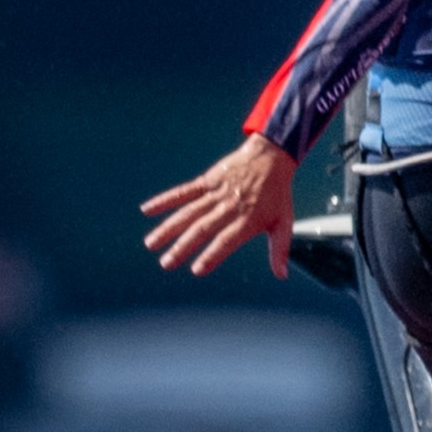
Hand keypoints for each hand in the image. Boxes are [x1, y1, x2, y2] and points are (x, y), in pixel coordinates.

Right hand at [142, 136, 300, 277]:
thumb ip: (279, 250)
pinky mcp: (206, 181)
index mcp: (247, 220)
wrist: (271, 156)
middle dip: (182, 247)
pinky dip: (165, 200)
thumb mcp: (283, 222)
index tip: (196, 269)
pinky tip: (147, 209)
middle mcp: (228, 207)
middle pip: (202, 229)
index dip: (211, 255)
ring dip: (168, 228)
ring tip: (151, 243)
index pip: (226, 241)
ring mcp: (215, 193)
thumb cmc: (277, 193)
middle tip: (166, 263)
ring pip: (188, 212)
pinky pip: (183, 192)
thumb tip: (281, 275)